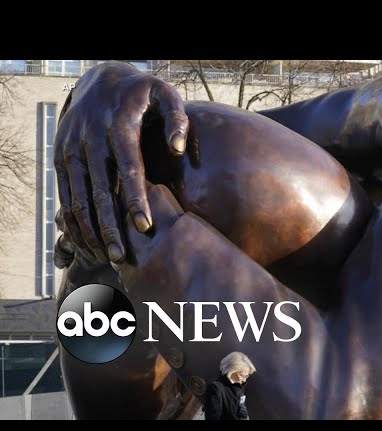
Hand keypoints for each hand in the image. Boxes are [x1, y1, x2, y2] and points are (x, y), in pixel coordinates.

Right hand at [54, 61, 188, 264]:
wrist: (100, 80)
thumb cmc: (142, 94)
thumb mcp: (164, 95)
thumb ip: (177, 119)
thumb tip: (177, 148)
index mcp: (118, 125)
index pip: (128, 167)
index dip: (135, 198)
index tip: (145, 226)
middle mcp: (90, 139)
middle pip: (99, 190)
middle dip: (109, 225)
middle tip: (121, 256)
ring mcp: (71, 149)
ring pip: (76, 197)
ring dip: (89, 229)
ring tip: (106, 256)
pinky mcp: (60, 157)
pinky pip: (64, 195)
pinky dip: (72, 221)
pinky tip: (86, 242)